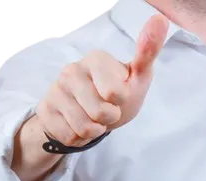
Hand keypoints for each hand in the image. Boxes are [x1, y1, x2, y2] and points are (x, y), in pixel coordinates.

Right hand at [35, 14, 168, 146]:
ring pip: (84, 127)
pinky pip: (70, 136)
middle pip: (100, 113)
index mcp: (96, 58)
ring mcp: (56, 89)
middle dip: (109, 119)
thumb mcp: (137, 78)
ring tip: (93, 118)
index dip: (121, 102)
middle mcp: (71, 70)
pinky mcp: (45, 110)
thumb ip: (148, 52)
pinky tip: (77, 124)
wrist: (88, 117)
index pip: (115, 94)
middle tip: (107, 111)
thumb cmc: (116, 97)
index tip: (118, 96)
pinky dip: (79, 137)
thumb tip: (160, 18)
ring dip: (94, 130)